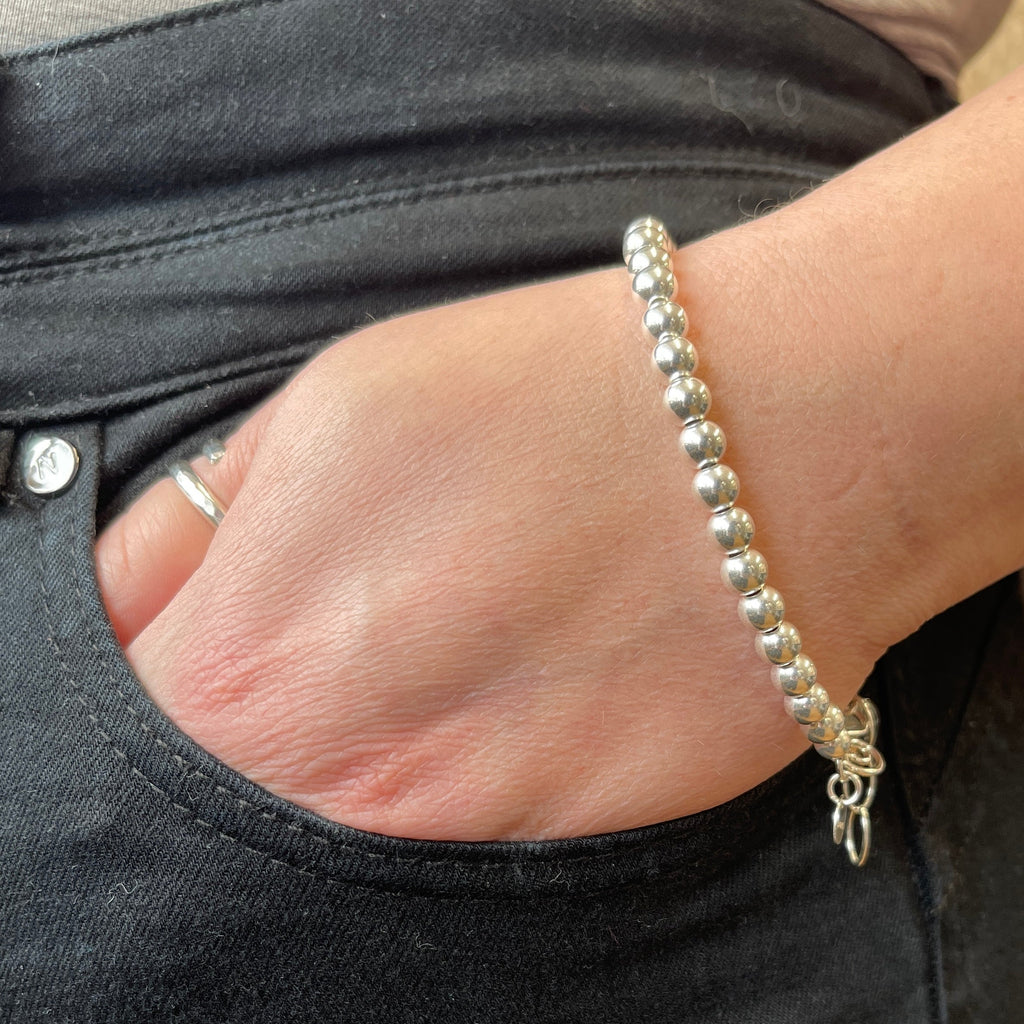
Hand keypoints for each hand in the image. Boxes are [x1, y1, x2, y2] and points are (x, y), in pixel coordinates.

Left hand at [96, 228, 924, 840]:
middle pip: (233, 782)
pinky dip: (466, 757)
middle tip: (336, 617)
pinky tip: (524, 667)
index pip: (127, 708)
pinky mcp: (569, 835)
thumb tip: (130, 599)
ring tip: (447, 627)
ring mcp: (467, 823)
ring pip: (348, 812)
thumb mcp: (322, 411)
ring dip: (366, 736)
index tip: (211, 619)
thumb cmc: (549, 390)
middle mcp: (349, 775)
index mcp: (250, 660)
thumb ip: (201, 526)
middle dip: (260, 706)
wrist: (775, 439)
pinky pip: (463, 817)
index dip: (164, 658)